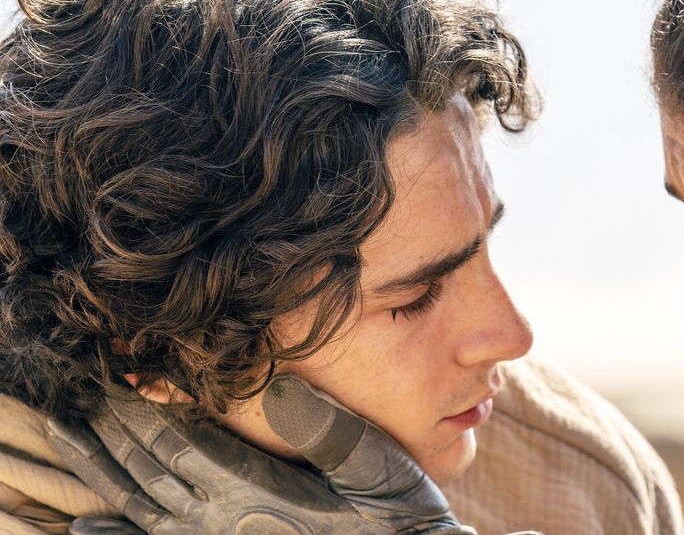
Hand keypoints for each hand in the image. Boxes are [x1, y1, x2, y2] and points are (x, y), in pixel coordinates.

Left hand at [46, 374, 473, 534]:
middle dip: (115, 434)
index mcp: (259, 493)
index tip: (117, 378)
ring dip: (104, 472)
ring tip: (70, 440)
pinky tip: (87, 527)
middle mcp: (228, 523)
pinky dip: (117, 534)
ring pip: (142, 508)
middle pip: (151, 474)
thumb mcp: (376, 465)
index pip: (183, 446)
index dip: (146, 412)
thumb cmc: (398, 515)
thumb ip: (328, 432)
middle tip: (80, 400)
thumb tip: (280, 389)